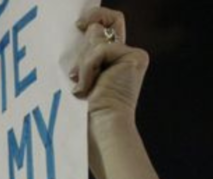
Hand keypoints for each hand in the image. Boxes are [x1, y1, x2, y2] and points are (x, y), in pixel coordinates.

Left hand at [70, 8, 148, 129]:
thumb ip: (88, 51)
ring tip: (84, 88)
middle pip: (105, 24)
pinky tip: (88, 88)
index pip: (110, 25)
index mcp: (117, 60)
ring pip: (97, 40)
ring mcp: (133, 56)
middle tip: (77, 73)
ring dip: (84, 65)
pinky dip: (88, 69)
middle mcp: (129, 55)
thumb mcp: (83, 73)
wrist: (99, 127)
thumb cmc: (86, 110)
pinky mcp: (134, 58)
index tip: (79, 25)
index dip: (97, 17)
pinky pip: (100, 51)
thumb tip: (84, 27)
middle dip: (85, 44)